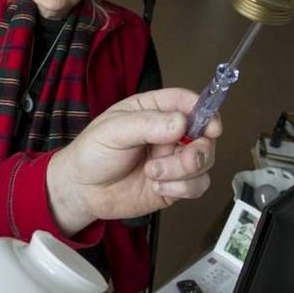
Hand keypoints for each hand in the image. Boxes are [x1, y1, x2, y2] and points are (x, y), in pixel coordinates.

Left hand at [47, 88, 220, 233]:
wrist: (82, 191)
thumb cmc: (92, 153)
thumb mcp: (113, 131)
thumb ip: (147, 124)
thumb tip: (181, 122)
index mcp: (153, 110)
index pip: (187, 102)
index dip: (205, 111)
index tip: (211, 126)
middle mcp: (168, 134)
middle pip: (205, 135)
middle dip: (198, 149)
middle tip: (180, 158)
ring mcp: (173, 159)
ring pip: (204, 162)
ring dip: (184, 171)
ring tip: (154, 174)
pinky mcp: (175, 184)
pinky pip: (197, 185)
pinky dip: (182, 188)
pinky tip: (158, 187)